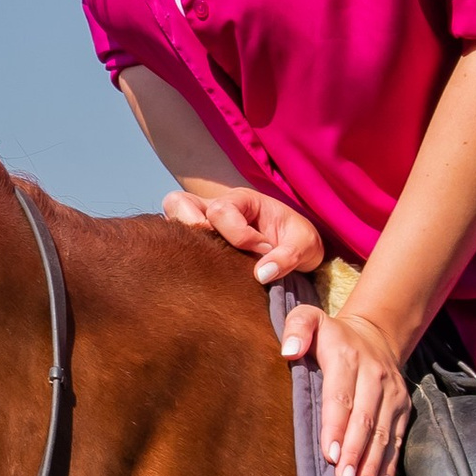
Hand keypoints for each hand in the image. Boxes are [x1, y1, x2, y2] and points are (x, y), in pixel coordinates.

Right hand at [160, 182, 323, 286]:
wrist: (296, 254)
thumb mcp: (305, 246)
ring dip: (181, 238)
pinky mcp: (197, 245)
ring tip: (204, 262)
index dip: (239, 235)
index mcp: (243, 201)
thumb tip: (260, 275)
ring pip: (170, 217)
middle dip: (193, 226)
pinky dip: (180, 252)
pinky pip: (174, 241)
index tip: (263, 250)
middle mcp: (216, 208)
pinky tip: (201, 271)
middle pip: (179, 202)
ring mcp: (202, 225)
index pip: (222, 210)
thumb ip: (288, 256)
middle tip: (217, 253)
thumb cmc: (298, 243)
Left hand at [280, 302, 411, 475]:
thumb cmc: (331, 335)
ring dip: (373, 464)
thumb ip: (296, 328)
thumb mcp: (309, 318)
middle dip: (355, 453)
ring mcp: (392, 392)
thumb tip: (288, 351)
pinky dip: (390, 463)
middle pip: (364, 419)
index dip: (336, 426)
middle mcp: (375, 375)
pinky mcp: (403, 406)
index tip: (331, 454)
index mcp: (348, 357)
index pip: (341, 396)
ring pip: (382, 432)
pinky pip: (396, 437)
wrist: (376, 333)